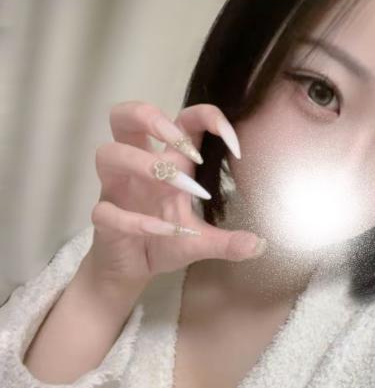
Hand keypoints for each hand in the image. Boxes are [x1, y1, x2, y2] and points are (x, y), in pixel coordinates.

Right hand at [86, 100, 265, 288]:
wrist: (132, 271)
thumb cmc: (165, 241)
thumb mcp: (201, 241)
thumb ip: (228, 241)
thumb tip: (260, 246)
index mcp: (166, 161)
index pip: (180, 119)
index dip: (206, 117)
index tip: (235, 144)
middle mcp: (137, 167)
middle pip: (125, 116)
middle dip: (151, 118)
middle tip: (182, 145)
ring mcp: (116, 190)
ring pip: (108, 153)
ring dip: (146, 165)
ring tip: (177, 187)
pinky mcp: (102, 218)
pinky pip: (106, 210)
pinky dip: (136, 220)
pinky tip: (163, 230)